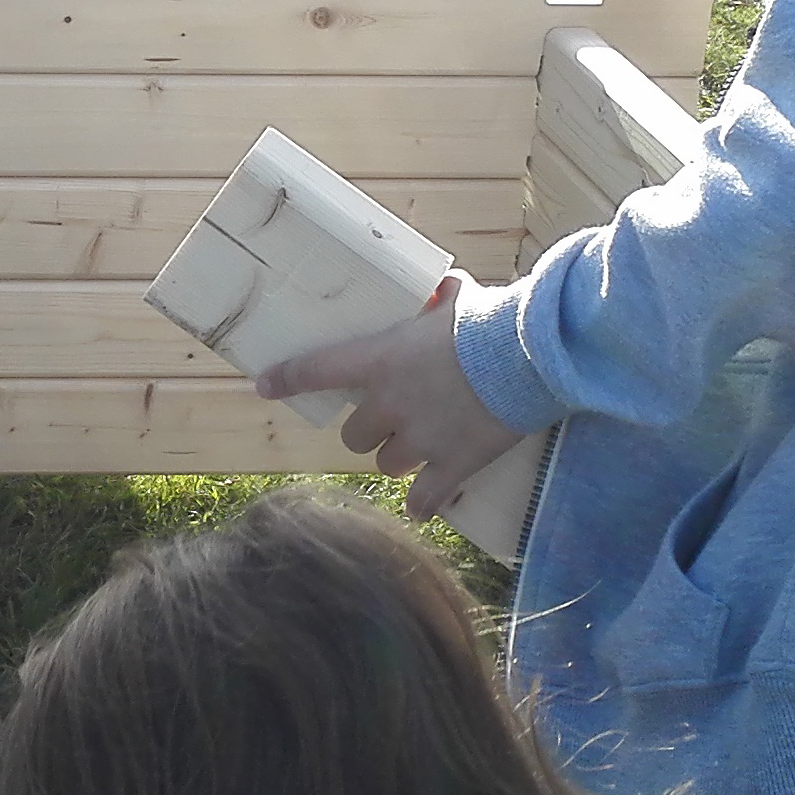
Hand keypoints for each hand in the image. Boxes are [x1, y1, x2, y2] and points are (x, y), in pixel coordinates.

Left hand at [258, 282, 525, 524]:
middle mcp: (391, 404)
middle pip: (353, 435)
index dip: (286, 379)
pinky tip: (422, 504)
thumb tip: (442, 289)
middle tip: (387, 420)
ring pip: (385, 464)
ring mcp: (421, 439)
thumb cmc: (490, 320)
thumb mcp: (458, 300)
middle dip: (366, 429)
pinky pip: (424, 499)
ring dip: (395, 458)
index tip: (264, 386)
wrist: (529, 355)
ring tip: (416, 449)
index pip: (317, 371)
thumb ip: (440, 297)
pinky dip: (422, 503)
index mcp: (381, 360)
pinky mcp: (454, 464)